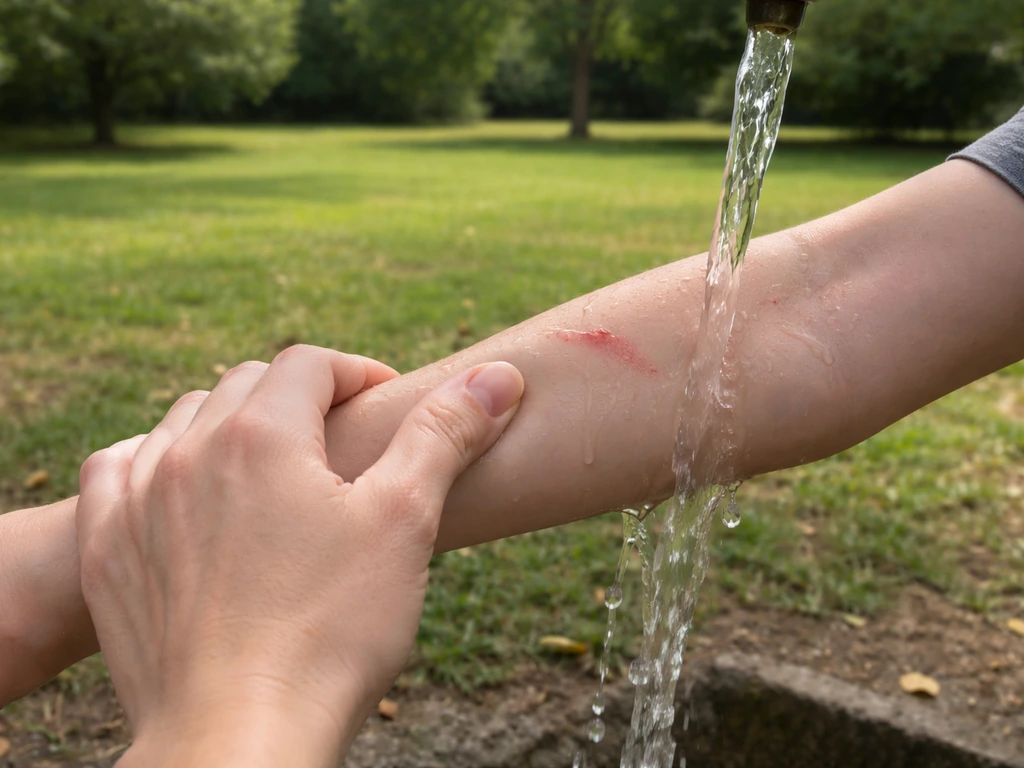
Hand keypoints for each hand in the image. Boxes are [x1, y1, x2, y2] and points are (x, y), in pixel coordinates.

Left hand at [75, 346, 523, 767]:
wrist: (240, 737)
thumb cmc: (331, 631)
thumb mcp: (404, 520)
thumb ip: (444, 434)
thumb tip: (499, 376)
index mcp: (263, 433)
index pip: (310, 364)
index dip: (357, 373)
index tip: (387, 405)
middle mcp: (191, 451)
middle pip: (248, 385)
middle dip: (300, 397)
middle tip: (342, 439)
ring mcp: (139, 500)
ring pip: (184, 421)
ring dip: (230, 423)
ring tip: (271, 463)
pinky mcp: (110, 551)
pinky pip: (116, 470)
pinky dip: (151, 460)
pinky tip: (178, 482)